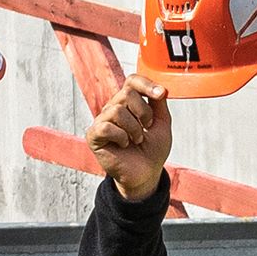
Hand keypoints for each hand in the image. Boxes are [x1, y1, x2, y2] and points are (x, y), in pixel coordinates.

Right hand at [89, 77, 174, 206]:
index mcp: (129, 103)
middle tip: (147, 129)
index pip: (132, 81)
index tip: (160, 94)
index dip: (146, 84)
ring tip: (137, 140)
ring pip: (117, 110)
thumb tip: (160, 86)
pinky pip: (106, 127)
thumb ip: (159, 103)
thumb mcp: (162, 124)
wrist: (146, 174)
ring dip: (134, 128)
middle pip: (126, 94)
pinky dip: (121, 137)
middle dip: (144, 113)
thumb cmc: (152, 150)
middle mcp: (113, 108)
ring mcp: (102, 121)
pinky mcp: (94, 135)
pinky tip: (124, 145)